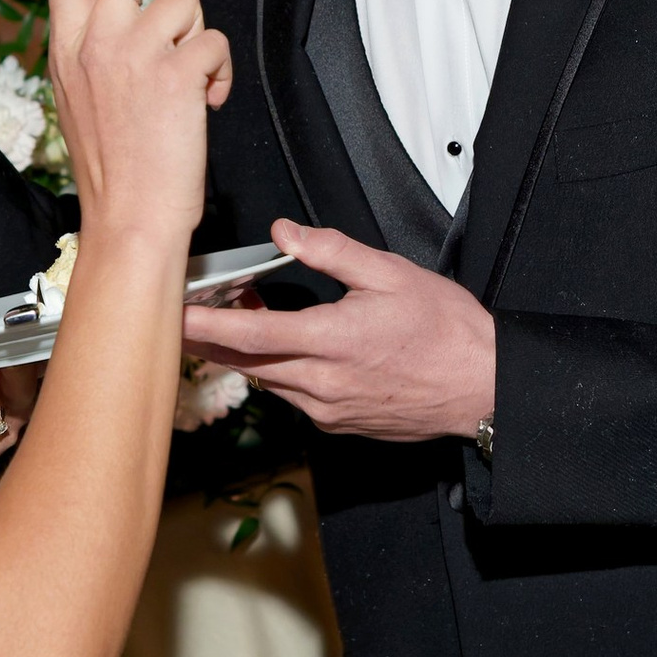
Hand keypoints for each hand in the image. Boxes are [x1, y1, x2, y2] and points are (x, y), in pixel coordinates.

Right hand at [46, 0, 229, 252]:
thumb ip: (101, 54)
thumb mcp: (83, 101)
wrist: (128, 219)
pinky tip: (202, 105)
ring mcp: (132, 51)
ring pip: (186, 3)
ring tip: (187, 88)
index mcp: (66, 47)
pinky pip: (214, 43)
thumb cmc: (115, 171)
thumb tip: (146, 22)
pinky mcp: (174, 68)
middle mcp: (94, 40)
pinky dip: (218, 74)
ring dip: (198, 42)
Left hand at [181, 222, 494, 440]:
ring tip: (238, 318)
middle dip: (212, 338)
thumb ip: (331, 250)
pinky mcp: (338, 423)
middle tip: (186, 313)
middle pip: (247, 363)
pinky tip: (284, 347)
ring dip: (246, 353)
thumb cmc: (445, 332)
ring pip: (267, 380)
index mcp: (334, 341)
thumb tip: (286, 233)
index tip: (175, 314)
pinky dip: (277, 371)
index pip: (251, 336)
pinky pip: (292, 396)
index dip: (206, 325)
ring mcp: (328, 410)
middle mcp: (324, 384)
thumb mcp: (391, 273)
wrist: (481, 387)